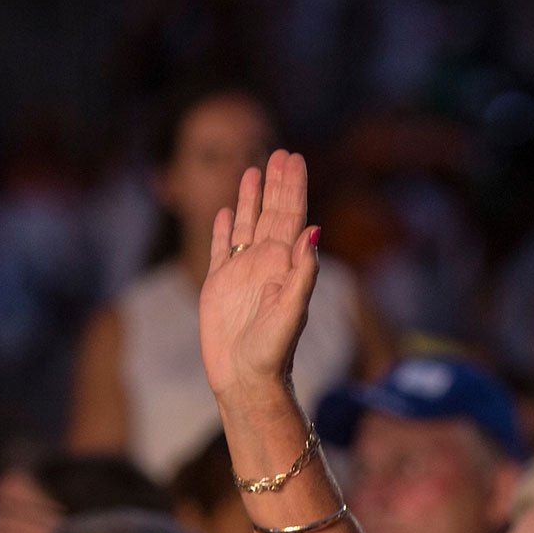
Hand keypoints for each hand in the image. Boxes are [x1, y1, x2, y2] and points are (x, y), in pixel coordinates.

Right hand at [198, 150, 319, 404]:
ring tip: (254, 169)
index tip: (294, 158)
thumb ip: (304, 271)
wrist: (246, 380)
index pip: (292, 217)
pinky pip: (222, 248)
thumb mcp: (293, 310)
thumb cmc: (273, 352)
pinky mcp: (219, 284)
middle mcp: (266, 263)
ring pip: (248, 224)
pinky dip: (225, 228)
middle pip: (273, 213)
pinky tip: (227, 211)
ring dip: (252, 197)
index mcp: (285, 265)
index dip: (293, 187)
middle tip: (281, 152)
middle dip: (277, 183)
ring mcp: (242, 272)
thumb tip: (314, 229)